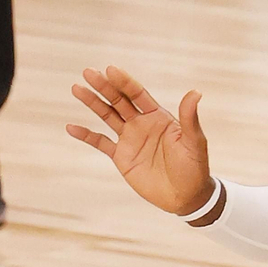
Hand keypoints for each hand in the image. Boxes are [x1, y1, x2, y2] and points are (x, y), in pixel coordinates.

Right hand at [67, 66, 213, 215]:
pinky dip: (86, 136)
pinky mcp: (121, 157)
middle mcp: (142, 123)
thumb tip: (196, 92)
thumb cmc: (194, 168)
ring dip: (93, 102)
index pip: (138, 94)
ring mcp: (130, 139)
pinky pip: (100, 143)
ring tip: (77, 88)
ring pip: (107, 116)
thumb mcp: (194, 142)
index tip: (110, 70)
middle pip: (119, 101)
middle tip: (88, 72)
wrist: (186, 197)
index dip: (124, 82)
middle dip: (104, 87)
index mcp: (159, 116)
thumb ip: (189, 118)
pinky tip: (71, 127)